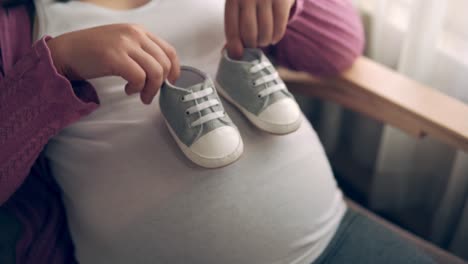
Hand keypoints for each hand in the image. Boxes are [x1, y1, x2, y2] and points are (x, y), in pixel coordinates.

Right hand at [47, 24, 179, 103]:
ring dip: (151, 89)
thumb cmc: (93, 52)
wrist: (65, 52)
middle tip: (150, 94)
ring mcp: (124, 44)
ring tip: (140, 95)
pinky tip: (128, 90)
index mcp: (138, 31)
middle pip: (165, 63)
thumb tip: (162, 74)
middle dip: (161, 84)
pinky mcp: (114, 57)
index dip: (174, 71)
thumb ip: (141, 53)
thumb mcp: (122, 45)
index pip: (169, 51)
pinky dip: (137, 89)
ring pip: (156, 72)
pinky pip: (139, 77)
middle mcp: (134, 34)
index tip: (169, 83)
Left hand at [225, 0, 295, 58]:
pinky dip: (276, 37)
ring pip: (265, 32)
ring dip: (264, 42)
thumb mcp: (239, 6)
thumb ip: (235, 28)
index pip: (232, 28)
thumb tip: (233, 54)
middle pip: (249, 33)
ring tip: (263, 40)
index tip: (238, 54)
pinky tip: (273, 37)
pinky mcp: (281, 0)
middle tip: (253, 44)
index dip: (234, 44)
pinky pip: (279, 27)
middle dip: (251, 44)